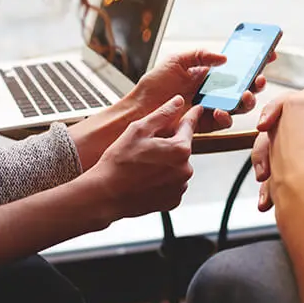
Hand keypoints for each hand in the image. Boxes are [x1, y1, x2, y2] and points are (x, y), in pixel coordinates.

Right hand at [80, 95, 199, 220]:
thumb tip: (178, 102)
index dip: (192, 115)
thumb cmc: (119, 163)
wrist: (106, 195)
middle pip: (182, 148)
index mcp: (180, 149)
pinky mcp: (173, 200)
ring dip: (166, 163)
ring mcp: (180, 187)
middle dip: (169, 144)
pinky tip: (146, 179)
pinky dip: (163, 179)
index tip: (197, 109)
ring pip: (177, 166)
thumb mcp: (138, 130)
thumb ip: (162, 114)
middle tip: (146, 147)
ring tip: (143, 166)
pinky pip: (172, 183)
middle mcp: (185, 169)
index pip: (189, 126)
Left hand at [130, 49, 270, 132]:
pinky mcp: (206, 124)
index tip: (269, 54)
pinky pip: (224, 122)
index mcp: (209, 74)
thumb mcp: (176, 61)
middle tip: (259, 79)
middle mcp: (214, 91)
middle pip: (244, 87)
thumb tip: (224, 58)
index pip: (237, 66)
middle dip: (256, 83)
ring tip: (245, 95)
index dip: (254, 61)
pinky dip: (226, 116)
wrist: (140, 110)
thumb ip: (200, 55)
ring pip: (239, 106)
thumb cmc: (155, 86)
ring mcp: (212, 108)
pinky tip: (220, 110)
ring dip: (246, 101)